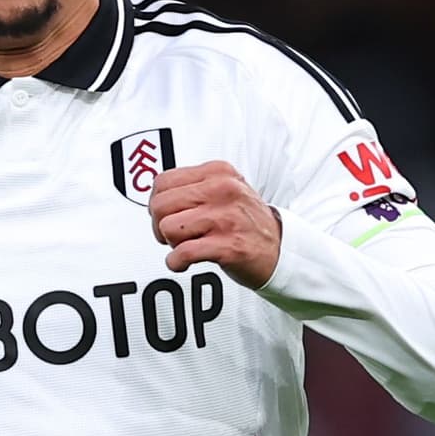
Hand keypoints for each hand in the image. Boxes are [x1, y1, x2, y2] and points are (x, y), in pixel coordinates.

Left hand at [151, 160, 280, 286]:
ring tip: (186, 246)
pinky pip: (183, 253)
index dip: (157, 203)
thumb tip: (155, 196)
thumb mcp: (225, 189)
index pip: (163, 181)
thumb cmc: (246, 221)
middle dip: (159, 225)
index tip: (168, 216)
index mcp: (218, 172)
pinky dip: (176, 263)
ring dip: (171, 244)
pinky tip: (183, 263)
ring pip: (168, 228)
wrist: (280, 248)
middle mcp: (223, 190)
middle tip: (173, 235)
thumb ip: (193, 186)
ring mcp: (226, 218)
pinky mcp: (228, 246)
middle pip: (161, 205)